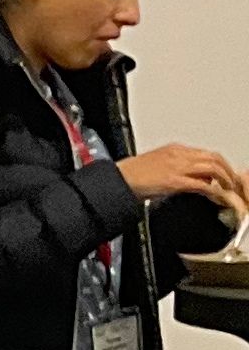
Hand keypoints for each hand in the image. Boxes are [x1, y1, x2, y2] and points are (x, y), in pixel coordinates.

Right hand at [123, 142, 245, 218]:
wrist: (117, 180)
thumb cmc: (132, 176)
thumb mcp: (158, 167)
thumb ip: (180, 170)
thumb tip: (197, 180)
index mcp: (175, 149)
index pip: (207, 153)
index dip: (221, 165)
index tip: (226, 176)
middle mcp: (179, 154)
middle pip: (215, 158)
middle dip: (229, 172)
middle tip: (233, 185)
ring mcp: (178, 167)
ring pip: (214, 168)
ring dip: (226, 181)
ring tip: (229, 193)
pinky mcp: (175, 181)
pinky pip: (204, 185)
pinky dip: (216, 193)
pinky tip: (219, 199)